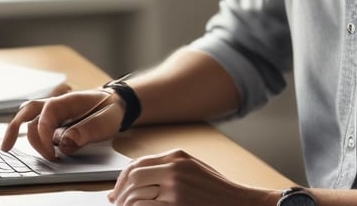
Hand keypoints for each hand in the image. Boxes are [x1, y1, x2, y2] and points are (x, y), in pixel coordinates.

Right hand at [0, 86, 124, 159]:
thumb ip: (87, 131)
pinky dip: (33, 137)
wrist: (118, 103)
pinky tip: (35, 148)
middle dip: (15, 129)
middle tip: (8, 149)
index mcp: (68, 101)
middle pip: (28, 112)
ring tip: (26, 151)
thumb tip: (64, 142)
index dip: (43, 135)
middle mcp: (57, 105)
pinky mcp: (55, 122)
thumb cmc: (111, 110)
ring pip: (30, 120)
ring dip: (26, 135)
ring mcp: (54, 112)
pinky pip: (38, 127)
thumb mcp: (107, 121)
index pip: (46, 114)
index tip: (51, 154)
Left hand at [107, 149, 278, 205]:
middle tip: (117, 204)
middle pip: (133, 177)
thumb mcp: (194, 170)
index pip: (138, 163)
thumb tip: (138, 180)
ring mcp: (175, 188)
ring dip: (126, 205)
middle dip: (120, 193)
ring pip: (136, 195)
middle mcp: (175, 168)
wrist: (240, 204)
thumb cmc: (218, 192)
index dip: (122, 179)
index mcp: (177, 157)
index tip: (117, 191)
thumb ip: (169, 169)